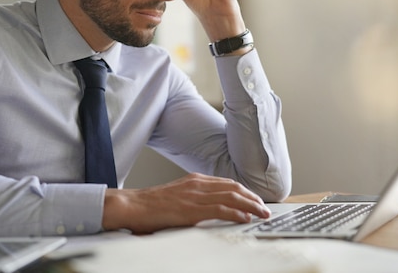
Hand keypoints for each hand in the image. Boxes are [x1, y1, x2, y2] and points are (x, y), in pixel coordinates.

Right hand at [102, 173, 270, 233]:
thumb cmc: (151, 204)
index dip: (245, 191)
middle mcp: (197, 184)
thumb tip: (209, 209)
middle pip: (234, 188)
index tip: (256, 200)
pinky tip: (245, 218)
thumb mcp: (176, 195)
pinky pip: (220, 209)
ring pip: (231, 197)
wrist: (133, 205)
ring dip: (251, 205)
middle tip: (265, 208)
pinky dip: (236, 213)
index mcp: (194, 180)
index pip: (227, 183)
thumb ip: (193, 198)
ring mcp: (195, 195)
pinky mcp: (191, 209)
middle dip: (252, 198)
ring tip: (262, 213)